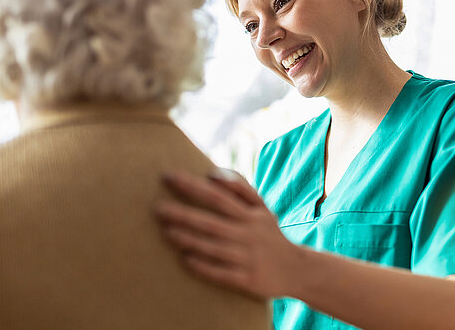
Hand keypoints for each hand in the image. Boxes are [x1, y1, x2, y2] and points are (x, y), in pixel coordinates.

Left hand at [155, 169, 302, 298]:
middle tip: (157, 208)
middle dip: (184, 214)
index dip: (193, 186)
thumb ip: (240, 188)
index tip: (169, 177)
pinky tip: (185, 260)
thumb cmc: (270, 234)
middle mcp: (249, 235)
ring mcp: (248, 258)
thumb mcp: (262, 209)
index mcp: (251, 215)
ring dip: (190, 240)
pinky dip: (204, 266)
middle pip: (212, 222)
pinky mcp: (248, 279)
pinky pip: (222, 273)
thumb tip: (213, 174)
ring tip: (167, 232)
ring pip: (214, 247)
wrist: (296, 269)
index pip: (219, 196)